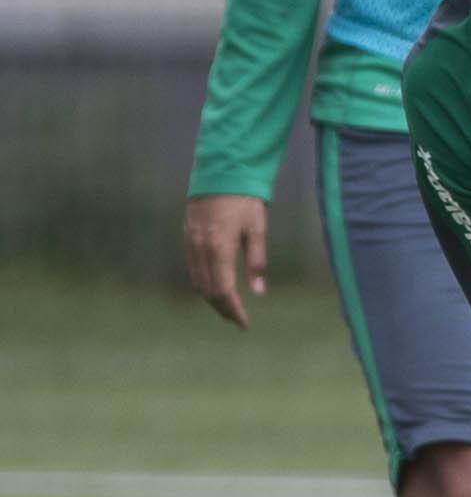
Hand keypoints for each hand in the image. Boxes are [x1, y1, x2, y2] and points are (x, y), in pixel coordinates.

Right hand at [183, 194, 268, 328]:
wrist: (220, 171)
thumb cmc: (245, 199)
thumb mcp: (258, 229)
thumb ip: (256, 261)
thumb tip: (258, 291)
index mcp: (219, 248)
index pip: (222, 290)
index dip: (232, 310)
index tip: (244, 324)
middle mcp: (199, 248)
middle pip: (207, 290)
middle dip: (222, 308)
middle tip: (238, 320)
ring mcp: (190, 243)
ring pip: (196, 281)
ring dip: (211, 298)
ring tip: (229, 308)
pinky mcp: (187, 237)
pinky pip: (192, 268)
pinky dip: (203, 283)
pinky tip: (216, 287)